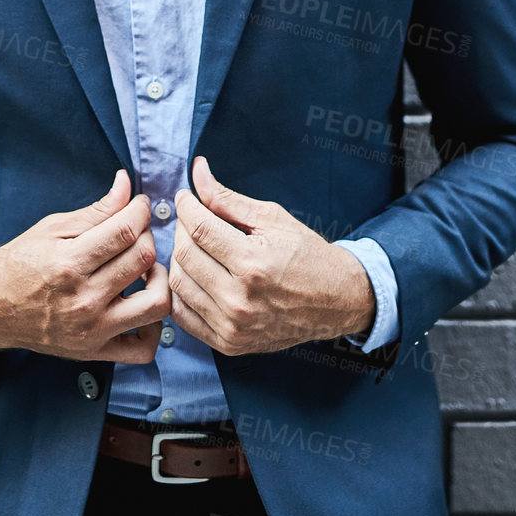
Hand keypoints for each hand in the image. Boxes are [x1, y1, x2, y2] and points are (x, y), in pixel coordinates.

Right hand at [0, 168, 170, 362]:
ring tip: (144, 269)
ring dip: (160, 279)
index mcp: (68, 263)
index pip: (126, 230)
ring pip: (156, 304)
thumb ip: (96, 210)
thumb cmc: (22, 263)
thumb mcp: (53, 228)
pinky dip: (154, 328)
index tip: (140, 205)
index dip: (141, 209)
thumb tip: (126, 183)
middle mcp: (83, 300)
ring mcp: (92, 330)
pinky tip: (140, 304)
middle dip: (148, 235)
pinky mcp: (96, 351)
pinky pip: (145, 349)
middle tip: (137, 232)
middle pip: (143, 259)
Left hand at [168, 155, 375, 356]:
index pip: (199, 228)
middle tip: (192, 220)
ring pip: (179, 284)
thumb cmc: (308, 256)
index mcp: (253, 263)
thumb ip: (228, 199)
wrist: (337, 301)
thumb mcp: (273, 219)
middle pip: (185, 255)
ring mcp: (233, 326)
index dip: (186, 206)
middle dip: (182, 229)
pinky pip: (183, 315)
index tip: (185, 198)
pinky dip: (181, 292)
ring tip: (195, 246)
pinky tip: (195, 275)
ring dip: (179, 259)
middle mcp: (240, 299)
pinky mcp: (229, 344)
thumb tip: (197, 171)